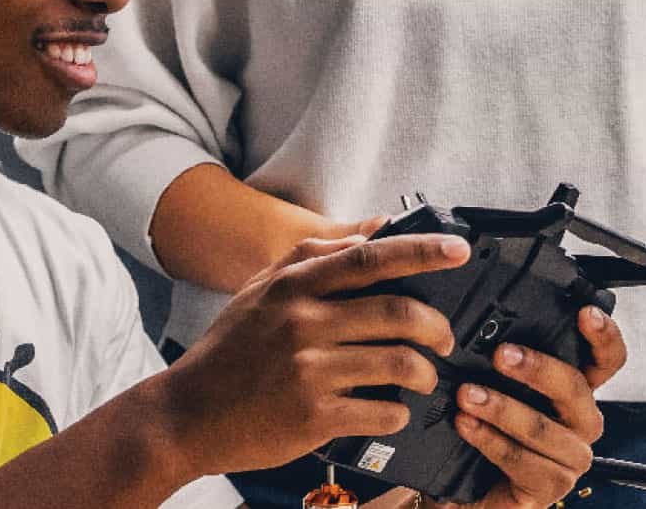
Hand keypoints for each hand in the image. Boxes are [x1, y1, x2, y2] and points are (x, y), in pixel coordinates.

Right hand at [151, 231, 468, 475]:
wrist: (186, 415)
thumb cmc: (229, 352)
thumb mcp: (259, 291)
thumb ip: (311, 256)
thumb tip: (372, 230)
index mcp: (293, 288)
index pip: (370, 259)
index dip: (422, 251)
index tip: (459, 251)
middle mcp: (302, 323)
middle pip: (398, 313)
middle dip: (437, 327)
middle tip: (444, 338)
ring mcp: (309, 370)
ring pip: (400, 364)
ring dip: (425, 373)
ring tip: (424, 377)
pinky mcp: (314, 416)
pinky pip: (382, 411)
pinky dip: (399, 413)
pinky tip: (392, 411)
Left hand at [432, 305, 629, 508]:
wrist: (464, 487)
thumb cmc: (485, 428)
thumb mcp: (495, 386)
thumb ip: (503, 361)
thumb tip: (485, 328)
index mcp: (575, 392)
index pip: (606, 361)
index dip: (604, 336)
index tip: (585, 313)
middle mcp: (581, 423)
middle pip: (577, 389)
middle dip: (538, 369)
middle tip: (500, 355)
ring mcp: (570, 458)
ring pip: (545, 428)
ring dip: (503, 408)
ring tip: (467, 395)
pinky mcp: (550, 488)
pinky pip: (524, 462)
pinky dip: (491, 440)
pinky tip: (467, 426)